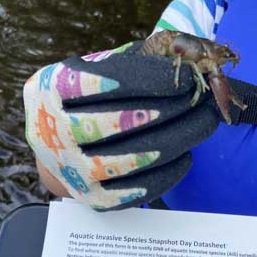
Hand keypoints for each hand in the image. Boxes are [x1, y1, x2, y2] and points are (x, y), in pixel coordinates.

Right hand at [23, 39, 220, 209]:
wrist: (54, 148)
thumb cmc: (86, 98)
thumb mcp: (96, 68)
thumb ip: (137, 58)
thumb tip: (189, 56)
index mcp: (52, 89)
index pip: (103, 82)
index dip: (150, 79)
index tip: (186, 76)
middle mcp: (55, 132)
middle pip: (123, 121)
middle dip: (174, 107)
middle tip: (203, 98)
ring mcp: (74, 170)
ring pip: (137, 157)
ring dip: (180, 137)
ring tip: (204, 122)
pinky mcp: (94, 199)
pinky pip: (140, 189)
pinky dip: (170, 172)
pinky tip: (186, 154)